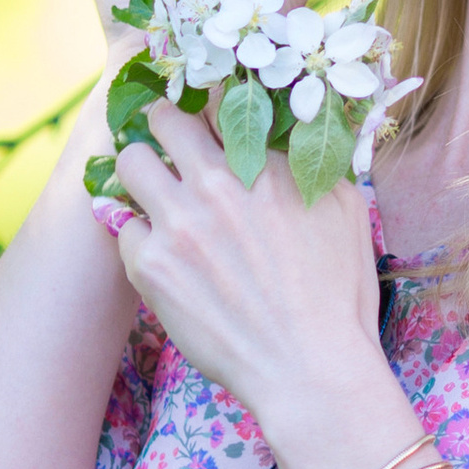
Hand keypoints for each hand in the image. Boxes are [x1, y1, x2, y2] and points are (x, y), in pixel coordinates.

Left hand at [109, 95, 376, 421]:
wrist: (310, 369)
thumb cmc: (338, 295)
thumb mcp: (345, 209)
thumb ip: (310, 162)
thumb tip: (289, 135)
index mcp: (267, 164)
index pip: (219, 100)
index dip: (210, 105)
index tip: (208, 118)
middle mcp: (218, 183)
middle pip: (163, 118)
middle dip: (165, 126)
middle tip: (172, 146)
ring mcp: (179, 223)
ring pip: (131, 163)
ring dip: (142, 173)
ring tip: (157, 194)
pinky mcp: (152, 267)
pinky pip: (122, 227)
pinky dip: (139, 235)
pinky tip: (163, 252)